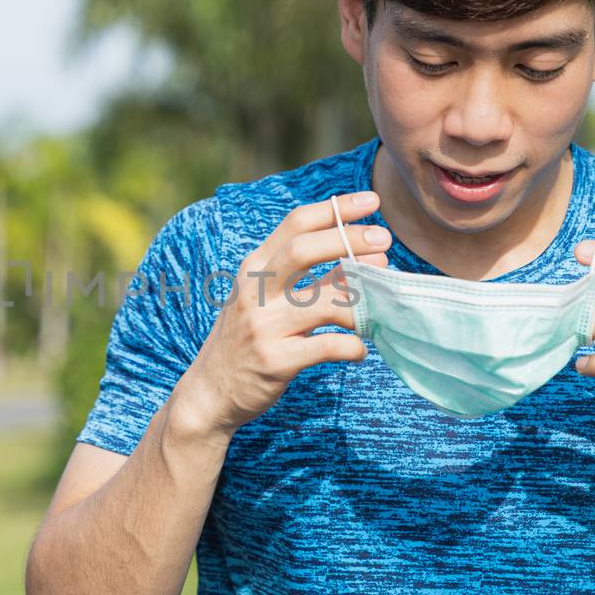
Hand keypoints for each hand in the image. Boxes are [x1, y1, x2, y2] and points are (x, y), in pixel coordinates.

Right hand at [176, 191, 391, 435]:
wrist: (209, 392)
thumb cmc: (245, 339)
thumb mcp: (260, 298)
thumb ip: (300, 275)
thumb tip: (359, 251)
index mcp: (253, 268)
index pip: (295, 225)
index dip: (335, 209)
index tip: (371, 201)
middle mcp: (255, 292)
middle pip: (305, 251)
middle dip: (349, 239)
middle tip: (385, 240)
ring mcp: (264, 326)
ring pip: (324, 302)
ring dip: (362, 300)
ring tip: (381, 303)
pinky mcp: (276, 360)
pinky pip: (328, 347)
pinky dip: (353, 347)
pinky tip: (360, 349)